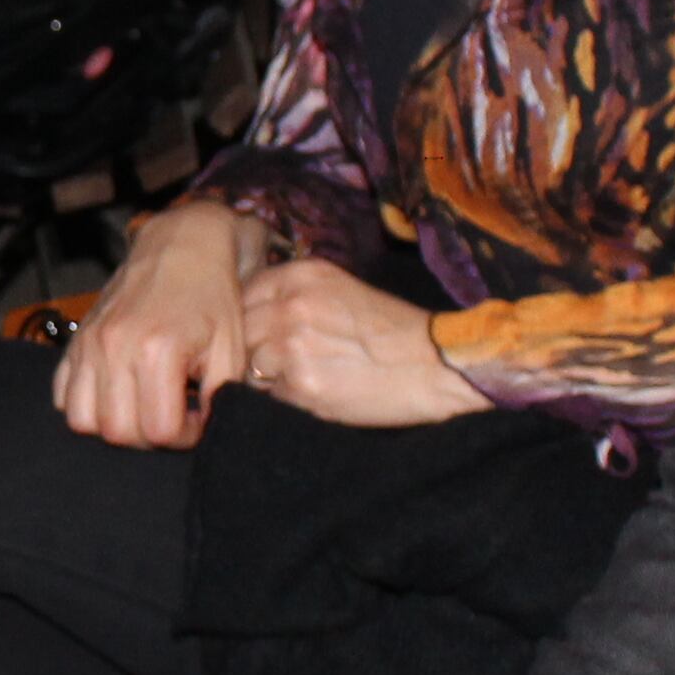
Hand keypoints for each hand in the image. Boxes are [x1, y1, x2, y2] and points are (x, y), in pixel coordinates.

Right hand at [59, 198, 259, 449]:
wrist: (182, 247)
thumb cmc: (212, 295)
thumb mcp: (231, 347)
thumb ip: (221, 396)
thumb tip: (205, 429)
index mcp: (157, 349)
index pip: (160, 431)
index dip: (186, 436)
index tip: (198, 416)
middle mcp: (114, 347)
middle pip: (118, 432)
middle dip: (150, 437)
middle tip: (174, 415)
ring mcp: (89, 344)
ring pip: (83, 421)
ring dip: (114, 426)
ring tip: (143, 408)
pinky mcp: (76, 341)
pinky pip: (63, 396)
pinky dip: (86, 405)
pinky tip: (118, 393)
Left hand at [238, 256, 489, 428]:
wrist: (434, 363)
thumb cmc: (392, 329)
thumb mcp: (341, 289)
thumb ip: (295, 294)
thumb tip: (251, 312)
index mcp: (301, 275)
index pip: (243, 294)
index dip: (250, 317)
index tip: (264, 331)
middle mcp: (291, 306)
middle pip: (240, 330)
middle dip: (254, 347)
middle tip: (282, 360)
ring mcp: (292, 347)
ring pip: (249, 366)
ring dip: (266, 377)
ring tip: (304, 376)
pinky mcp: (300, 386)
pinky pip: (270, 396)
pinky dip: (285, 399)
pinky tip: (316, 393)